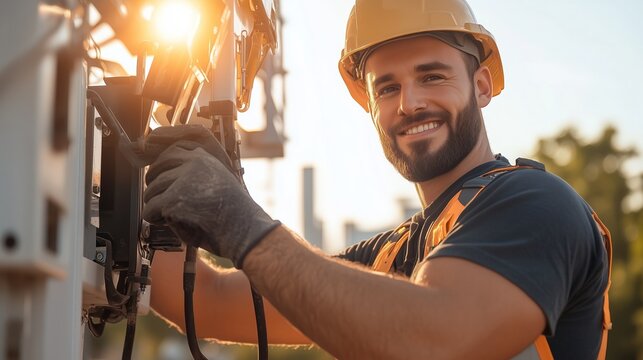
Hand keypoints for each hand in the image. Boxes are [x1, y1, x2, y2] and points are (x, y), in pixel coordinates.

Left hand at [142, 125, 280, 267]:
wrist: (245, 230)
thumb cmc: (233, 213)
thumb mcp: (218, 181)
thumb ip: (196, 174)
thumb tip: (166, 177)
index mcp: (204, 157)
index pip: (173, 150)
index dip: (164, 167)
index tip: (164, 179)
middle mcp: (193, 162)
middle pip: (156, 169)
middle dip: (156, 187)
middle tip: (165, 202)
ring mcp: (183, 179)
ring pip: (150, 191)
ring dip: (157, 206)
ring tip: (173, 216)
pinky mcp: (174, 199)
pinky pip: (150, 210)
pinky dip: (156, 220)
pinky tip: (169, 223)